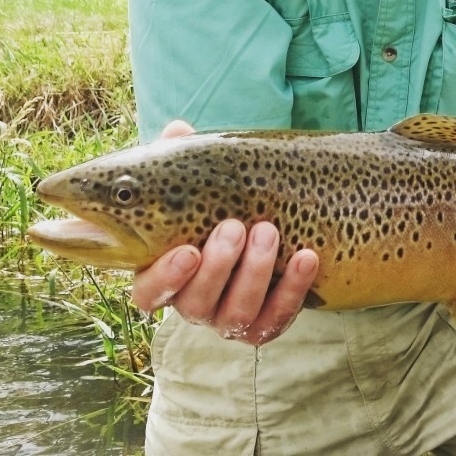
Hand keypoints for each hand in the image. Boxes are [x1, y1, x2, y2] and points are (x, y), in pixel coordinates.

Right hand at [129, 120, 319, 344]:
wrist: (274, 223)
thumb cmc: (222, 203)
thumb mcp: (203, 180)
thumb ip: (183, 159)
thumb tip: (176, 130)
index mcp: (166, 274)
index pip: (147, 293)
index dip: (164, 277)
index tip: (187, 249)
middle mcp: (194, 303)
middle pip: (195, 303)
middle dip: (218, 266)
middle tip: (235, 227)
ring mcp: (229, 318)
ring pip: (236, 313)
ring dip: (255, 272)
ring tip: (269, 230)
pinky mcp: (265, 325)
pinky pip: (277, 318)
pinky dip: (294, 289)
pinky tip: (307, 256)